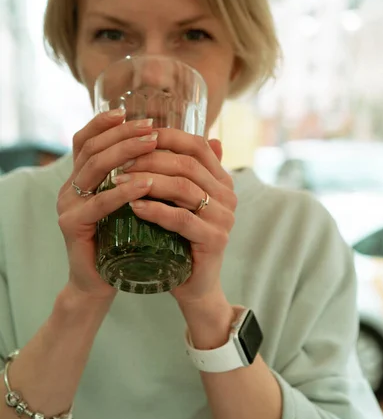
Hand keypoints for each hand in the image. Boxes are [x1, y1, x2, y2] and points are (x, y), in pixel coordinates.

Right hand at [57, 111, 158, 300]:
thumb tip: (196, 149)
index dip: (104, 123)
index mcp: (82, 178)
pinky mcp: (72, 226)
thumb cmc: (124, 240)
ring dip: (124, 154)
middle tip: (151, 128)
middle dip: (123, 134)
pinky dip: (122, 192)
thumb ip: (150, 177)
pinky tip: (145, 184)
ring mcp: (68, 205)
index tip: (129, 112)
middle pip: (92, 148)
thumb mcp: (136, 204)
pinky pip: (98, 204)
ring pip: (94, 169)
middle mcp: (70, 187)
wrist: (101, 281)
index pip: (86, 140)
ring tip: (152, 145)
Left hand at [115, 129, 236, 309]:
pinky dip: (155, 210)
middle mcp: (228, 195)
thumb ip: (173, 174)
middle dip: (150, 159)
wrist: (194, 284)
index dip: (167, 136)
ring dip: (147, 181)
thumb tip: (155, 134)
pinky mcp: (214, 240)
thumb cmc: (180, 240)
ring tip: (118, 182)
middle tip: (119, 162)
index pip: (198, 146)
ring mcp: (224, 218)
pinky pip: (181, 219)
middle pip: (187, 164)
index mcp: (222, 180)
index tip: (135, 136)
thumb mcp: (177, 202)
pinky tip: (134, 206)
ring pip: (183, 188)